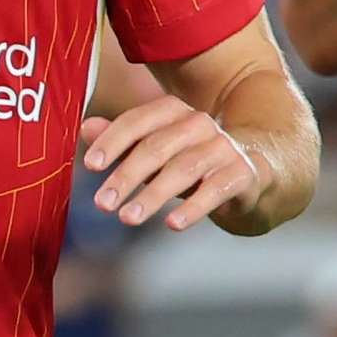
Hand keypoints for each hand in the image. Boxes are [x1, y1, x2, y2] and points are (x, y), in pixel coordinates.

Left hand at [81, 91, 268, 232]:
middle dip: (126, 176)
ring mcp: (223, 148)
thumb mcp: (155, 151)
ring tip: (127, 218)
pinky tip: (172, 224)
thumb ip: (122, 140)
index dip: (112, 142)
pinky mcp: (242, 174)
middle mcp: (199, 124)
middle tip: (102, 203)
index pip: (137, 121)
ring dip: (152, 195)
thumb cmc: (190, 161)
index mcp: (173, 112)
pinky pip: (215, 190)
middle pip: (157, 147)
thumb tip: (85, 128)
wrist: (251, 173)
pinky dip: (193, 208)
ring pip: (183, 169)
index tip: (91, 166)